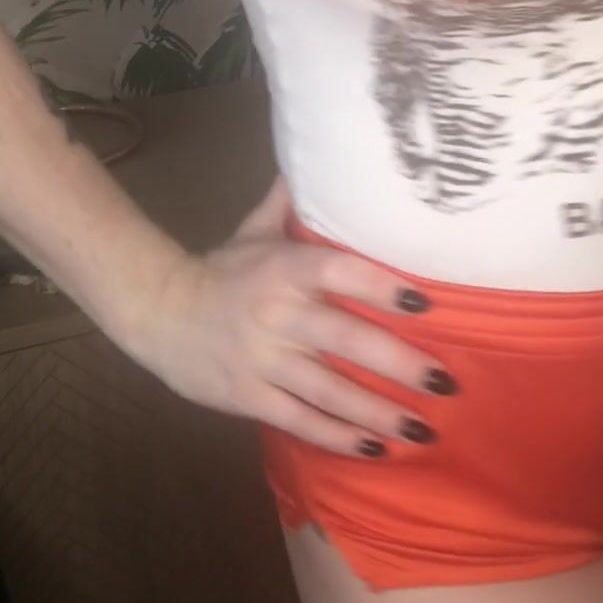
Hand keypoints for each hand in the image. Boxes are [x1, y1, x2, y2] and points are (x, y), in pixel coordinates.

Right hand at [140, 177, 452, 455]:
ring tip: (422, 427)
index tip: (425, 302)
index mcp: (284, 268)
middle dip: (399, 364)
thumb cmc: (221, 269)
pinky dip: (338, 437)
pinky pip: (300, 421)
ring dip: (378, 412)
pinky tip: (375, 448)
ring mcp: (263, 360)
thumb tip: (321, 153)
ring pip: (329, 391)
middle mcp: (278, 314)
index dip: (381, 287)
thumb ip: (291, 200)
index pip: (339, 272)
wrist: (157, 311)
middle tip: (445, 382)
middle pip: (346, 341)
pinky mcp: (248, 397)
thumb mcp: (254, 229)